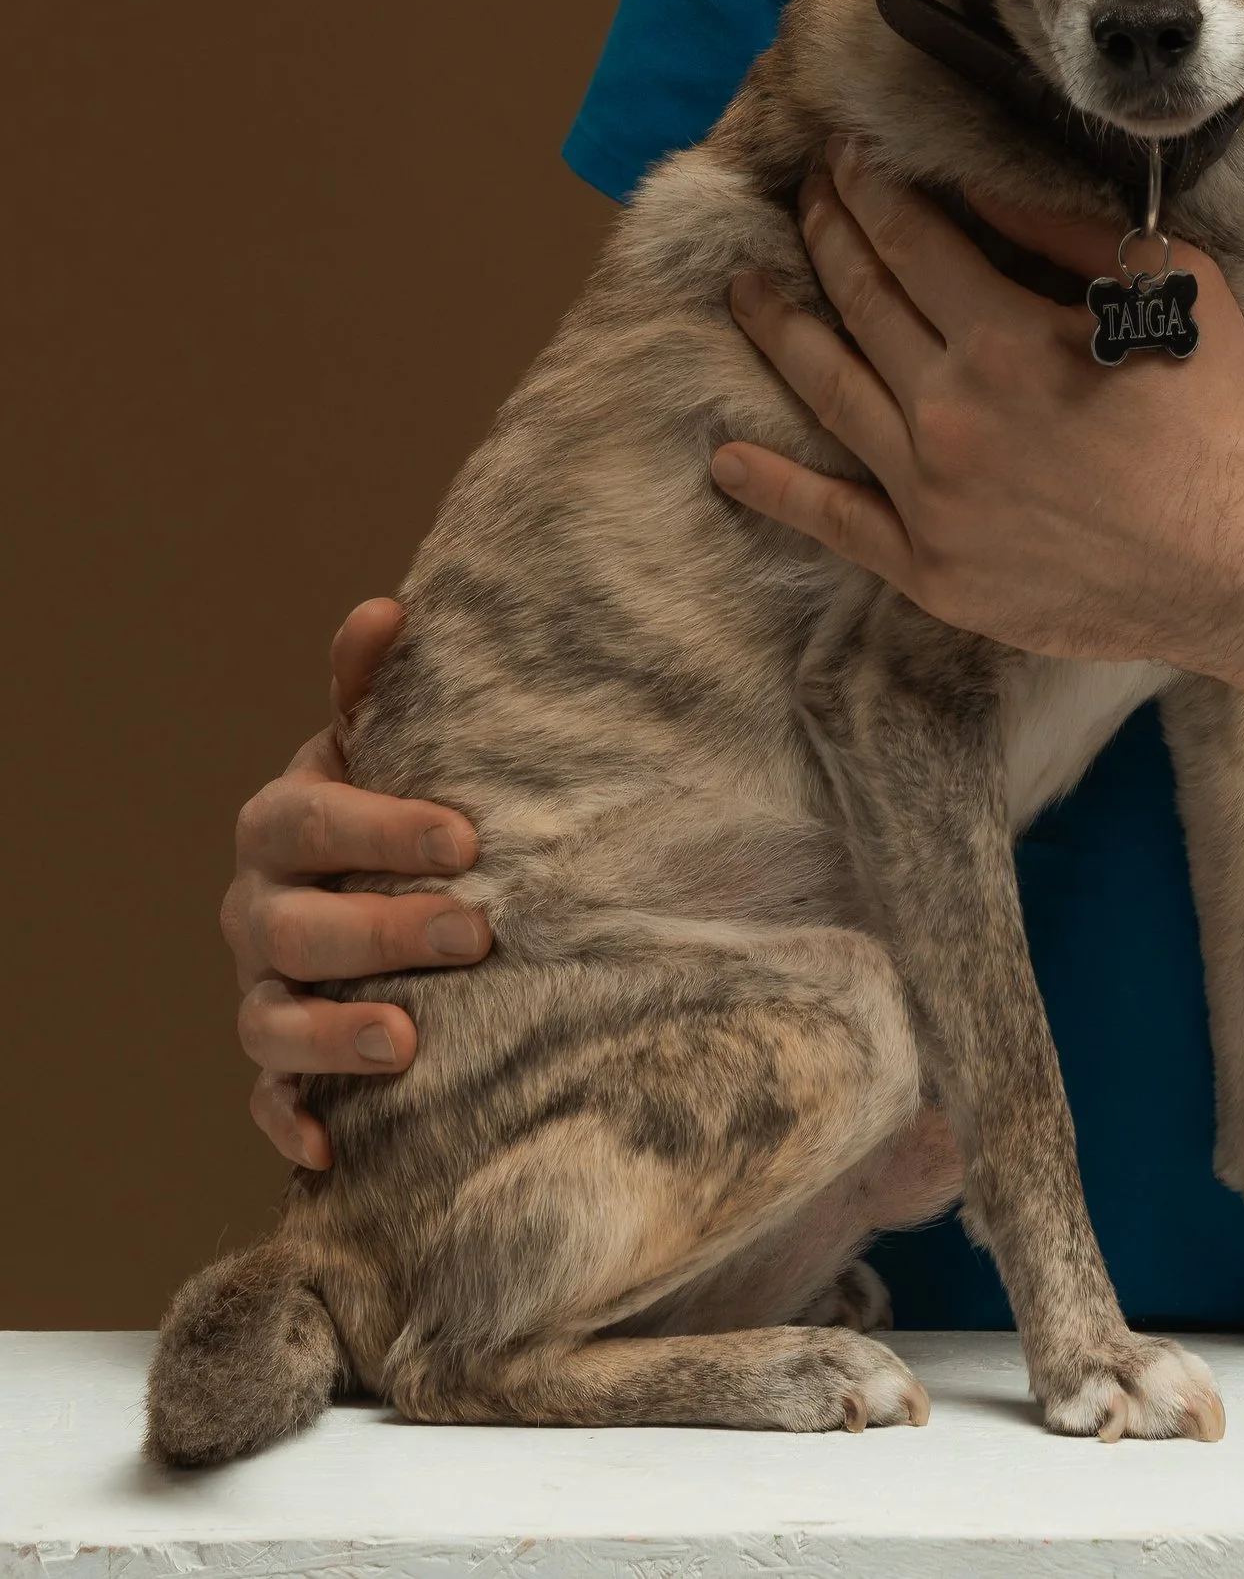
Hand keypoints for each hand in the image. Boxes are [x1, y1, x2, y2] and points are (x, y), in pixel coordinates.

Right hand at [224, 598, 491, 1168]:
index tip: (469, 840)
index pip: (312, 819)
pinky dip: (291, 1124)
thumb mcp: (384, 739)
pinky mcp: (273, 1065)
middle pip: (297, 927)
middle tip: (475, 933)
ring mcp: (258, 989)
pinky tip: (333, 1147)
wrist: (373, 881)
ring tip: (406, 1046)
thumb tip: (389, 609)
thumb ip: (375, 681)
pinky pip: (264, 1103)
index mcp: (281, 822)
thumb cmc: (388, 803)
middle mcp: (254, 908)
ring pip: (270, 1022)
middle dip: (383, 932)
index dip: (382, 828)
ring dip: (332, 1038)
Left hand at [713, 141, 1243, 708]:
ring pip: (828, 392)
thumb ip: (1067, 233)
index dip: (870, 189)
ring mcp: (931, 497)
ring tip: (744, 288)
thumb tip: (981, 186)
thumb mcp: (1173, 289)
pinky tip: (729, 457)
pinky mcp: (930, 568)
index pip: (908, 240)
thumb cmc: (1219, 421)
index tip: (846, 154)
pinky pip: (833, 521)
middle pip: (859, 300)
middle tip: (804, 193)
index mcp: (1005, 338)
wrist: (1243, 567)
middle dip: (824, 232)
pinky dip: (773, 486)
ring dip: (778, 329)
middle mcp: (950, 413)